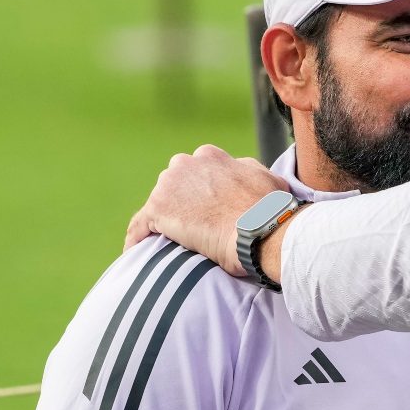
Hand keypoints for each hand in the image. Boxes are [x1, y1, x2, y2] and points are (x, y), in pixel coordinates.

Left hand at [125, 144, 287, 276]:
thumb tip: (249, 174)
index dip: (199, 191)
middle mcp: (186, 163)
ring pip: (158, 204)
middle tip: (191, 228)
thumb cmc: (270, 208)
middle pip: (174, 185)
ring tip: (169, 243)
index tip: (205, 208)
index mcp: (210, 156)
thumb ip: (250, 172)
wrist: (261, 228)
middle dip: (180, 203)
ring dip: (163, 221)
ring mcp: (169, 185)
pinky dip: (139, 238)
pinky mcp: (158, 209)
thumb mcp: (268, 178)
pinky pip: (140, 225)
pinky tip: (140, 252)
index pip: (195, 172)